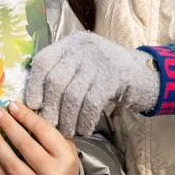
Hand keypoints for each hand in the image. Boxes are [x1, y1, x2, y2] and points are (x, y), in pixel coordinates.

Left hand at [0, 102, 80, 174]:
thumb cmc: (62, 171)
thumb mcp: (64, 151)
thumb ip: (47, 135)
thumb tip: (20, 114)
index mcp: (66, 158)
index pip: (44, 132)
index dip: (26, 117)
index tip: (12, 106)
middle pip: (26, 146)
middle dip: (8, 126)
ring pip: (12, 164)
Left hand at [24, 32, 158, 136]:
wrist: (143, 72)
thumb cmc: (104, 72)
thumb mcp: (82, 62)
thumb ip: (62, 71)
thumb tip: (33, 100)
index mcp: (70, 43)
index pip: (44, 61)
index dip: (34, 85)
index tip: (32, 104)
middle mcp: (83, 48)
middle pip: (56, 80)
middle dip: (50, 107)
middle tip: (49, 125)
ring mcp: (99, 61)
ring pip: (72, 96)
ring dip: (67, 118)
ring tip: (66, 131)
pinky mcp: (114, 78)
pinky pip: (91, 104)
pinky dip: (84, 120)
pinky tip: (83, 129)